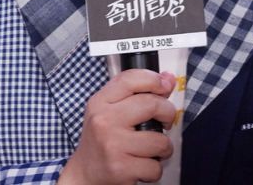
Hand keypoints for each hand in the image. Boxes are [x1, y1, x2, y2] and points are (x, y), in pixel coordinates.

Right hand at [59, 69, 175, 184]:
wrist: (84, 173)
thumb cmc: (102, 138)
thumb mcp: (111, 109)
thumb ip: (138, 92)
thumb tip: (168, 79)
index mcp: (101, 101)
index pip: (130, 79)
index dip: (154, 79)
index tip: (165, 86)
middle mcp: (104, 120)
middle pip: (151, 104)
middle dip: (168, 113)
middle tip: (166, 121)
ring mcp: (112, 144)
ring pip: (159, 140)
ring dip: (164, 147)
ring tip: (154, 149)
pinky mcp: (120, 168)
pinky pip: (155, 167)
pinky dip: (155, 169)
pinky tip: (143, 166)